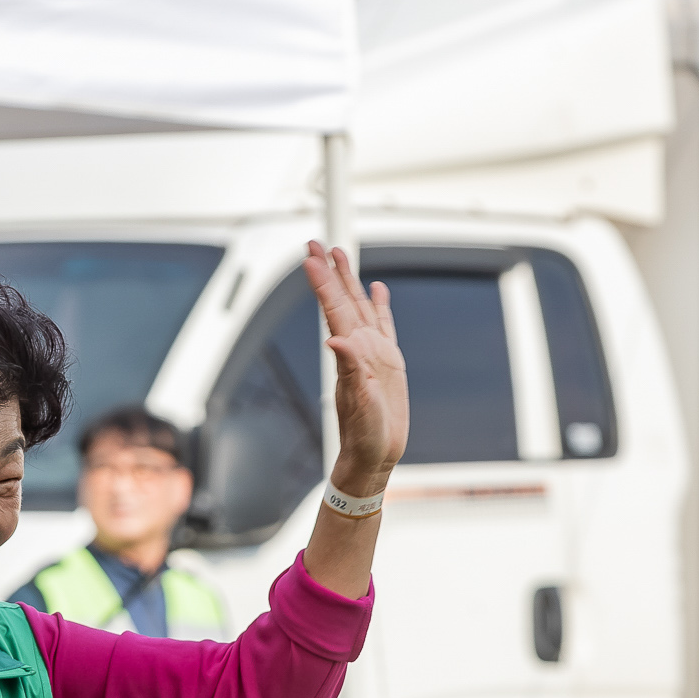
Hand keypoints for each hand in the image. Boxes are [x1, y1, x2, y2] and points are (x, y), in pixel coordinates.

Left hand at [302, 242, 406, 494]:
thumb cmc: (365, 436)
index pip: (332, 309)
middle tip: (316, 243)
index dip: (322, 282)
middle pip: (342, 300)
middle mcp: (358, 347)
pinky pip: (384, 325)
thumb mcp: (359, 404)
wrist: (375, 455)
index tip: (310, 256)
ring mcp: (373, 352)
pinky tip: (377, 289)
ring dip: (350, 280)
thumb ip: (350, 371)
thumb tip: (335, 341)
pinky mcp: (388, 361)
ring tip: (340, 252)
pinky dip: (379, 305)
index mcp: (350, 354)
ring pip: (360, 306)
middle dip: (330, 271)